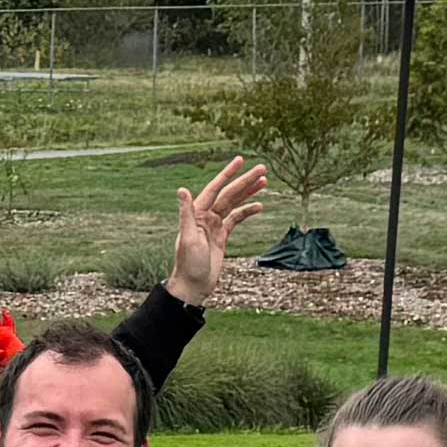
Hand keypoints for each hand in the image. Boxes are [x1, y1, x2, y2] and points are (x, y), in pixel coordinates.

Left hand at [163, 156, 272, 306]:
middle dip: (245, 180)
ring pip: (234, 204)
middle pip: (229, 193)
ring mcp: (214, 225)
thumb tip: (182, 190)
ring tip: (264, 181)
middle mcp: (206, 216)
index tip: (240, 161)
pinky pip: (237, 219)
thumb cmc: (188, 264)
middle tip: (263, 168)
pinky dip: (247, 211)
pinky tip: (259, 205)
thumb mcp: (188, 238)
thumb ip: (186, 213)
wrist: (193, 286)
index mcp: (198, 213)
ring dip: (248, 192)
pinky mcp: (222, 236)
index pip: (215, 188)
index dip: (228, 174)